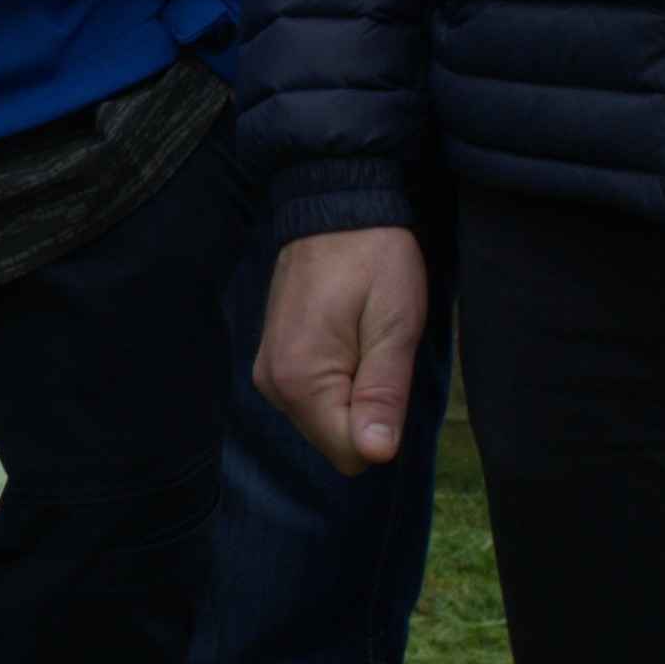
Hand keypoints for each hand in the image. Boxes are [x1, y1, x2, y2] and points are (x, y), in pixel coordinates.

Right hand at [255, 225, 434, 475]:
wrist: (336, 208)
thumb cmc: (374, 258)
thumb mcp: (395, 323)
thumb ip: (384, 393)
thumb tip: (376, 455)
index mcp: (301, 380)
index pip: (351, 454)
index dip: (383, 425)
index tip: (387, 369)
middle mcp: (274, 385)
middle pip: (335, 440)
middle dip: (367, 409)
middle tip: (377, 349)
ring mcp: (269, 374)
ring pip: (326, 422)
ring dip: (354, 393)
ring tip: (362, 339)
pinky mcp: (274, 363)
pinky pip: (313, 400)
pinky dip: (337, 382)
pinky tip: (346, 338)